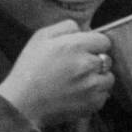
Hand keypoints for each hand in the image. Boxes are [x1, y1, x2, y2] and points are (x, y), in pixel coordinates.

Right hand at [0, 21, 115, 127]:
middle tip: (77, 68)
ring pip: (109, 78)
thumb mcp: (40, 38)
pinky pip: (104, 95)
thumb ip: (65, 27)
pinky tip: (77, 94)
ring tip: (78, 82)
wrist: (22, 104)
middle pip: (107, 59)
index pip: (104, 41)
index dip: (94, 45)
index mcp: (75, 46)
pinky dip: (94, 95)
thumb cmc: (29, 70)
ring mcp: (92, 86)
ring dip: (98, 79)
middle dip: (95, 62)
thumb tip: (82, 29)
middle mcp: (87, 64)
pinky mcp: (93, 103)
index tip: (84, 51)